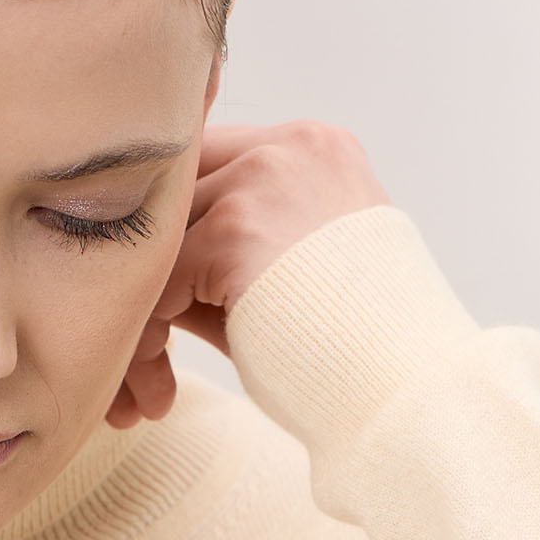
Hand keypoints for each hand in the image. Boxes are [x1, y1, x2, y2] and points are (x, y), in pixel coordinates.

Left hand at [105, 120, 389, 428]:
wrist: (403, 391)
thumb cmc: (353, 350)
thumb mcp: (295, 275)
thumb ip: (225, 248)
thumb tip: (136, 259)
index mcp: (315, 148)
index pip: (208, 164)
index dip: (177, 232)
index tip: (163, 301)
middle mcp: (289, 147)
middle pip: (175, 195)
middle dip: (148, 274)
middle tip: (144, 349)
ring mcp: (261, 179)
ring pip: (158, 240)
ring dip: (142, 313)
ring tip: (147, 378)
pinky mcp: (235, 228)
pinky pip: (157, 280)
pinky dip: (146, 335)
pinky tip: (157, 383)